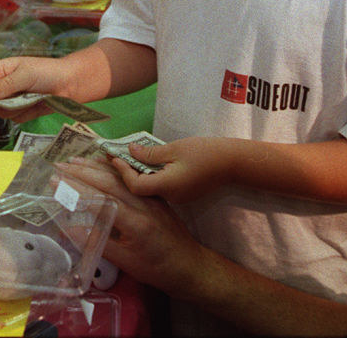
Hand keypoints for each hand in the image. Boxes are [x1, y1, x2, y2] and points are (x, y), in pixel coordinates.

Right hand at [0, 56, 66, 122]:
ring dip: (11, 108)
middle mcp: (1, 86)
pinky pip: (12, 118)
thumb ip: (6, 84)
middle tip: (10, 98)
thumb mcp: (26, 74)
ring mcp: (9, 99)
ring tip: (28, 98)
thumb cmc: (47, 72)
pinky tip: (33, 105)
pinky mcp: (19, 111)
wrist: (69, 84)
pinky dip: (22, 114)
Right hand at [57, 156, 209, 295]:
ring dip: (95, 167)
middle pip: (108, 182)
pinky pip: (131, 178)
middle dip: (81, 172)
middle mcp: (143, 204)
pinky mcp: (154, 195)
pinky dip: (113, 169)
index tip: (55, 182)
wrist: (190, 265)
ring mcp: (150, 197)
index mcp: (135, 222)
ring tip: (74, 160)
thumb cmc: (156, 269)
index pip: (99, 200)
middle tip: (58, 166)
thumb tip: (68, 228)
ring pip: (120, 177)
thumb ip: (97, 243)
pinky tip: (102, 162)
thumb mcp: (125, 263)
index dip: (75, 190)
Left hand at [112, 137, 234, 202]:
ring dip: (140, 174)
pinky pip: (162, 187)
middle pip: (141, 189)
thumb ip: (150, 153)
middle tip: (117, 156)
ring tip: (131, 157)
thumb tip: (130, 152)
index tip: (114, 158)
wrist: (232, 163)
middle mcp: (171, 196)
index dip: (122, 172)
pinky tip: (150, 164)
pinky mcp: (184, 194)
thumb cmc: (205, 153)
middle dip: (128, 173)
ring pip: (151, 188)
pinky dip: (152, 176)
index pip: (135, 186)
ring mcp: (178, 197)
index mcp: (167, 185)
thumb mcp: (175, 148)